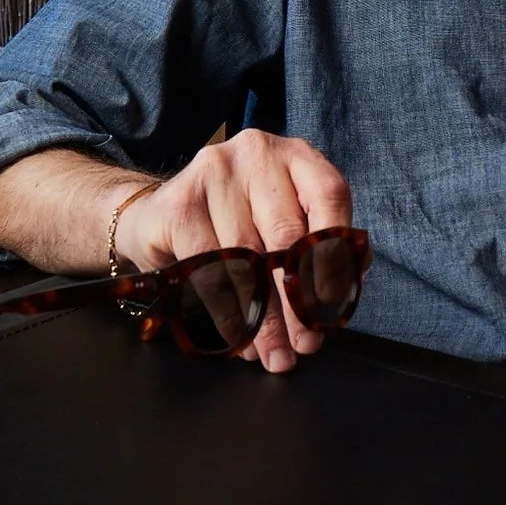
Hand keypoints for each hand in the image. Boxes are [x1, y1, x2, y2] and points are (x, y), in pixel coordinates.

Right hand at [112, 129, 351, 375]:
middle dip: (298, 302)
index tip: (334, 304)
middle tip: (303, 346)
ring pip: (249, 258)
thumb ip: (316, 247)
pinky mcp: (179, 202)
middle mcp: (257, 152)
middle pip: (288, 236)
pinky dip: (226, 310)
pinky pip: (210, 267)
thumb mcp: (278, 224)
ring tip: (272, 352)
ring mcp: (214, 171)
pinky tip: (237, 337)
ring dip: (263, 316)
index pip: (330, 197)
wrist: (156, 218)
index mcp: (295, 155)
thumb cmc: (231, 226)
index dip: (336, 253)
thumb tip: (349, 285)